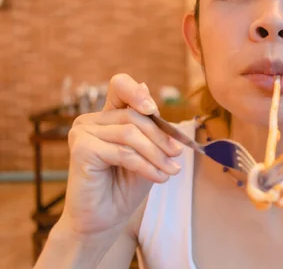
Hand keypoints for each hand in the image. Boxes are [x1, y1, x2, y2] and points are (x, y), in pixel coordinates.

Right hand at [59, 73, 182, 238]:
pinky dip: (145, 165)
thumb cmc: (126, 185)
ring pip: (130, 134)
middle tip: (177, 156)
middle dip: (161, 137)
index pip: (120, 86)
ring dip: (157, 154)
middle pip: (133, 116)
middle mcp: (90, 120)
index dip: (137, 93)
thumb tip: (146, 85)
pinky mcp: (81, 150)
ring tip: (172, 171)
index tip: (154, 110)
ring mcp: (82, 133)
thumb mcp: (147, 151)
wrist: (105, 220)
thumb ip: (149, 124)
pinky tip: (159, 177)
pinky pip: (123, 152)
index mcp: (107, 116)